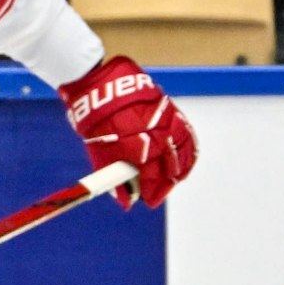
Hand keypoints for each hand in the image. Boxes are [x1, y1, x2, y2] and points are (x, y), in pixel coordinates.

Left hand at [59, 55, 198, 208]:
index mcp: (139, 147)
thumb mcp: (101, 151)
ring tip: (175, 176)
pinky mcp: (173, 110)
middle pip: (171, 167)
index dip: (152, 192)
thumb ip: (115, 176)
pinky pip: (186, 135)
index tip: (149, 200)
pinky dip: (186, 148)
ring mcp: (168, 121)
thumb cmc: (97, 119)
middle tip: (159, 190)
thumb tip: (125, 200)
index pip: (152, 178)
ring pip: (183, 151)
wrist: (101, 84)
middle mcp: (158, 135)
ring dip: (181, 166)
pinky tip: (182, 155)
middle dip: (166, 182)